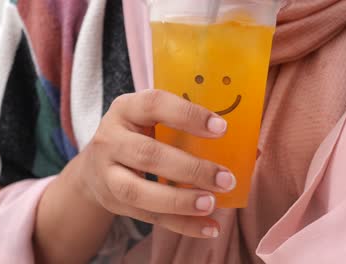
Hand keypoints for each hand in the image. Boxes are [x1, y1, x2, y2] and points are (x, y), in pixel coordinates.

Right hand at [70, 90, 235, 237]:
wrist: (95, 164)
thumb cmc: (137, 135)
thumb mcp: (151, 120)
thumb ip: (188, 128)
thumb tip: (251, 151)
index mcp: (126, 109)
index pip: (154, 105)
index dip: (187, 115)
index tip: (221, 128)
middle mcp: (110, 139)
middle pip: (147, 155)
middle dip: (190, 169)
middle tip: (225, 179)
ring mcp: (107, 173)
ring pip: (139, 191)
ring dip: (179, 200)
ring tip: (211, 203)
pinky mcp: (113, 202)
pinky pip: (148, 217)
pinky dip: (181, 224)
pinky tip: (208, 227)